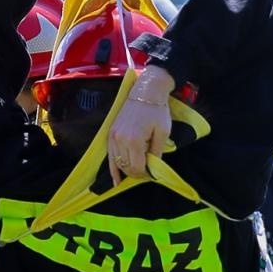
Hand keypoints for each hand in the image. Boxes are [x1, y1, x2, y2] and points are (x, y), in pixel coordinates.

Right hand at [106, 67, 174, 183]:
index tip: (152, 174)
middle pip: (126, 167)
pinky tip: (116, 180)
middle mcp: (120, 140)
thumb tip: (153, 168)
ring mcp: (113, 136)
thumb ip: (157, 152)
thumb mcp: (163, 132)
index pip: (137, 167)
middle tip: (147, 173)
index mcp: (134, 140)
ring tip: (137, 173)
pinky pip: (110, 156)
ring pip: (117, 163)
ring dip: (127, 170)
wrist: (145, 91)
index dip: (145, 174)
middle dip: (137, 173)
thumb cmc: (157, 110)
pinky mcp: (110, 133)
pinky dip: (113, 168)